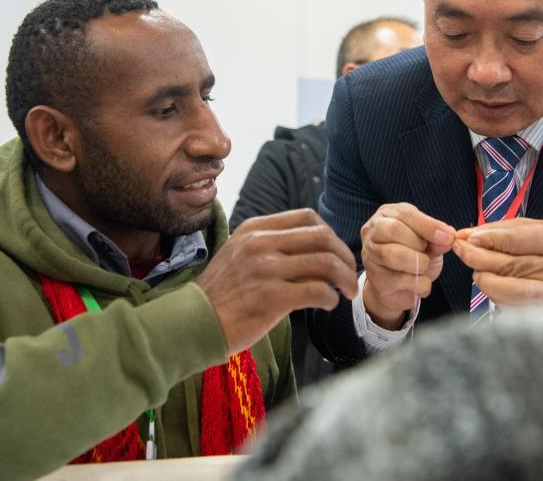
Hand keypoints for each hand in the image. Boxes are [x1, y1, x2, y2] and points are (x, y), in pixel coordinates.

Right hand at [197, 209, 357, 353]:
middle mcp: (261, 243)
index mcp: (255, 229)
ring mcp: (266, 269)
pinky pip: (317, 291)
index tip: (336, 252)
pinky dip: (330, 298)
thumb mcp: (239, 255)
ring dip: (344, 279)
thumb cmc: (221, 296)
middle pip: (322, 237)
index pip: (307, 217)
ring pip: (326, 263)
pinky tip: (328, 306)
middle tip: (350, 276)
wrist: (192, 324)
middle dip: (344, 256)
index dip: (330, 234)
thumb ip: (270, 246)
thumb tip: (312, 249)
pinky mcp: (271, 297)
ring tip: (347, 293)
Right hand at [360, 203, 454, 328]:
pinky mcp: (374, 278)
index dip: (428, 225)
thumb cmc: (413, 257)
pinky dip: (420, 284)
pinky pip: (401, 280)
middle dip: (419, 244)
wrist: (399, 288)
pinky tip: (420, 284)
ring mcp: (370, 254)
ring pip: (394, 255)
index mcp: (387, 214)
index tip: (448, 237)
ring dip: (419, 264)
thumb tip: (448, 237)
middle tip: (430, 253)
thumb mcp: (428, 243)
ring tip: (424, 268)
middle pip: (394, 230)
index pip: (405, 214)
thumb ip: (436, 239)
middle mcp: (373, 231)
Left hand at [453, 218, 542, 306]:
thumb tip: (465, 235)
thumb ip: (499, 230)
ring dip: (484, 278)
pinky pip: (511, 303)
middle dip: (478, 258)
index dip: (488, 240)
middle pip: (509, 265)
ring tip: (474, 268)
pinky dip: (494, 293)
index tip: (466, 238)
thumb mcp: (531, 227)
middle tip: (460, 250)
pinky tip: (488, 282)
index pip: (515, 240)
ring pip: (509, 288)